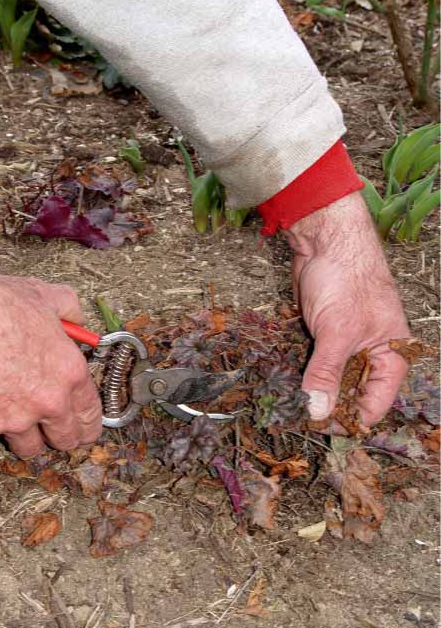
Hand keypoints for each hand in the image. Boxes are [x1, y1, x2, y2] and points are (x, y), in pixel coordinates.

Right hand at [0, 273, 101, 456]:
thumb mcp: (40, 294)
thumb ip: (67, 309)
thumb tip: (75, 319)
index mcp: (68, 372)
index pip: (91, 416)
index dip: (86, 423)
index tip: (81, 426)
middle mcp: (46, 402)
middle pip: (64, 441)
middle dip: (57, 433)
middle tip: (47, 425)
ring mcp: (13, 419)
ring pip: (27, 449)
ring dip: (21, 436)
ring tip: (10, 415)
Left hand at [284, 191, 410, 429]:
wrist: (324, 241)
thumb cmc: (346, 280)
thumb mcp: (336, 333)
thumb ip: (327, 373)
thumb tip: (318, 411)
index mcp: (391, 358)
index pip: (375, 404)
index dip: (351, 420)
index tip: (322, 433)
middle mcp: (371, 355)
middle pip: (351, 394)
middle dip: (327, 407)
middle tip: (297, 423)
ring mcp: (345, 345)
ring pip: (329, 379)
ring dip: (311, 392)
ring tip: (286, 409)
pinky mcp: (322, 334)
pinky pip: (313, 363)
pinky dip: (300, 373)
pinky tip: (282, 387)